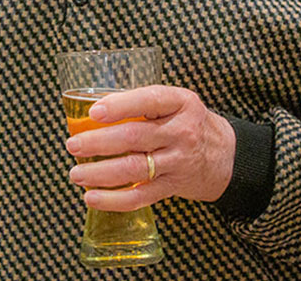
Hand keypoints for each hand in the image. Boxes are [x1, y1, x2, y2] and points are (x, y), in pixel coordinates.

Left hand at [64, 84, 235, 210]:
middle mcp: (181, 132)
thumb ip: (143, 103)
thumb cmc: (189, 123)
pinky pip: (141, 196)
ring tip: (76, 173)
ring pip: (134, 168)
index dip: (120, 106)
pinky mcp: (173, 186)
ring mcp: (178, 161)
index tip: (94, 112)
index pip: (149, 100)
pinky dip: (114, 200)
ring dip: (99, 173)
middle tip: (73, 145)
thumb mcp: (176, 103)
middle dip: (98, 142)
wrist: (227, 156)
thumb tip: (93, 108)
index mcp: (181, 103)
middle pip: (134, 137)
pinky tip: (93, 198)